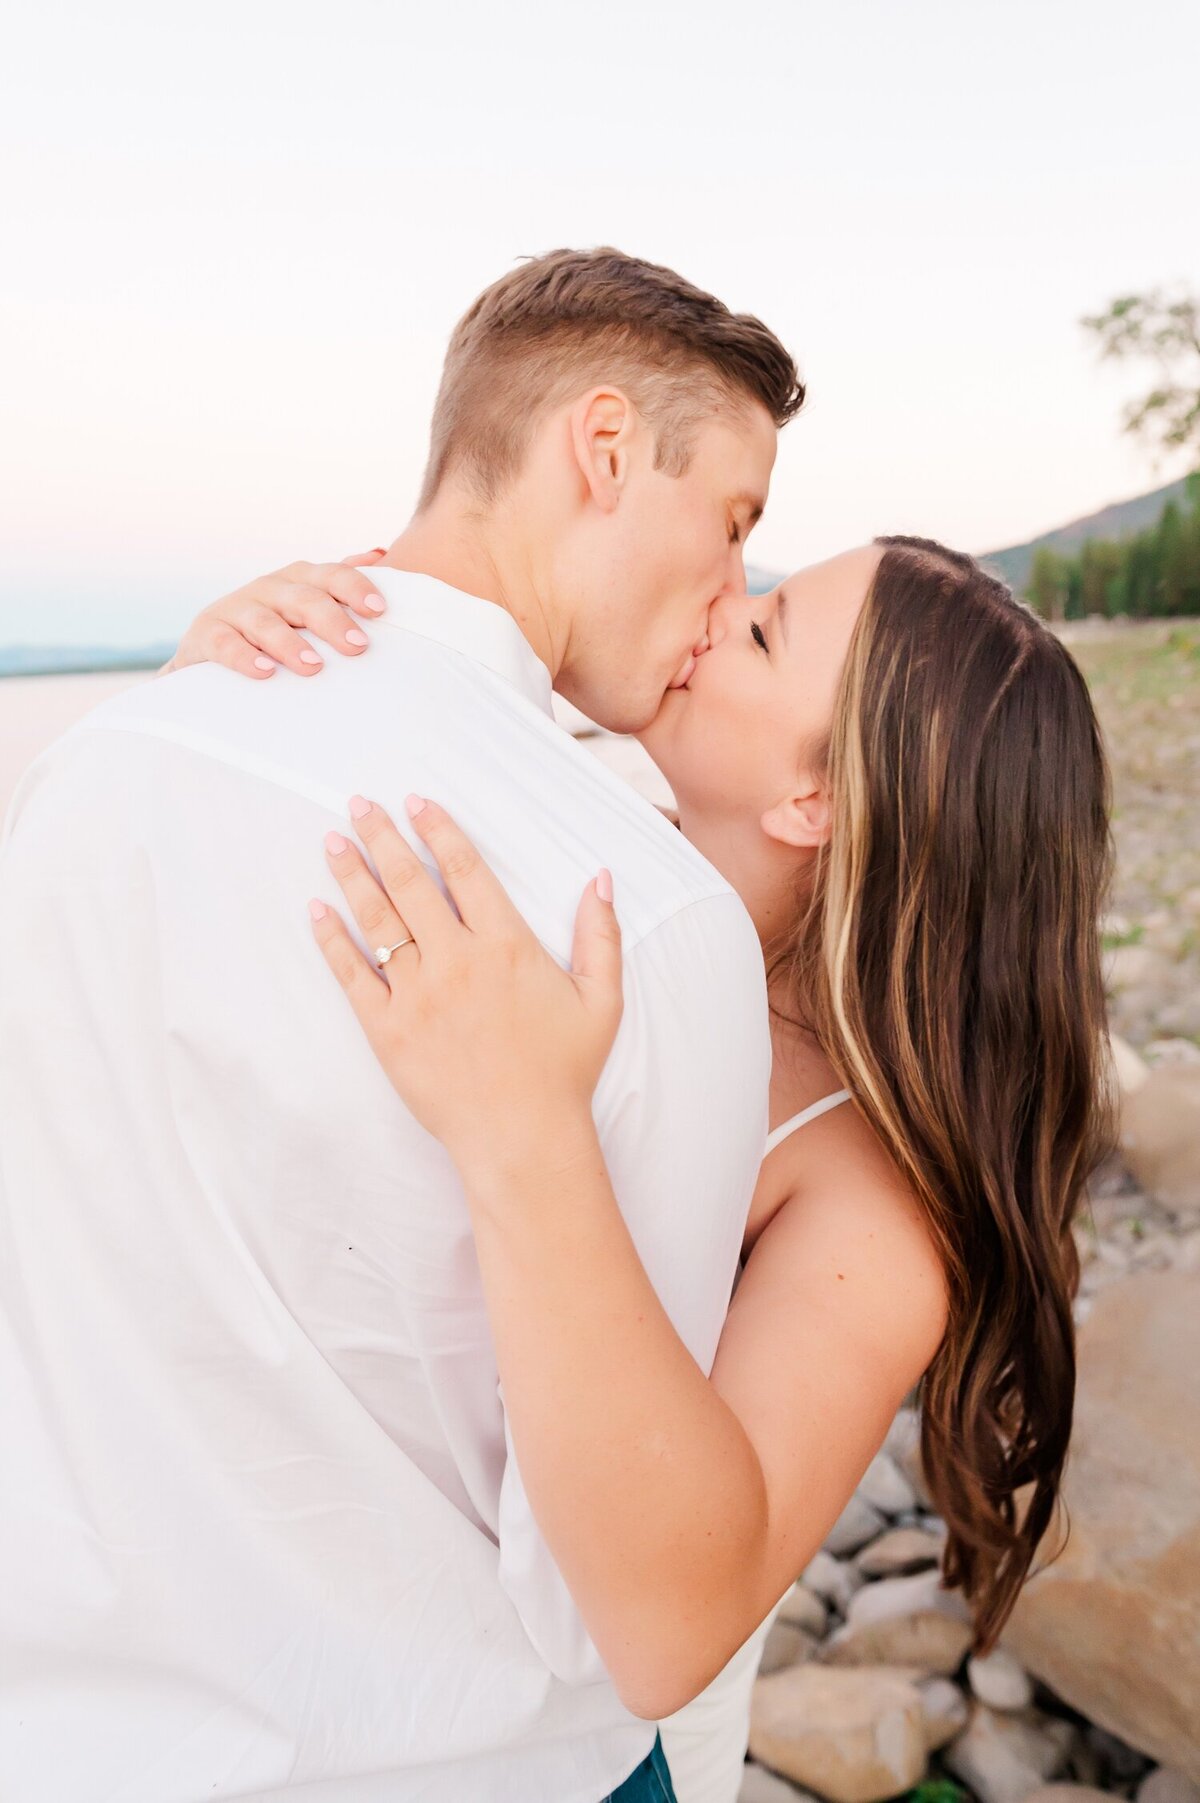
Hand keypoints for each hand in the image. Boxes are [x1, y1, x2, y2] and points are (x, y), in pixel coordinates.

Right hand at [162, 551, 388, 679]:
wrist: (212, 650)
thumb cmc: (276, 628)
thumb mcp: (306, 605)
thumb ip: (340, 584)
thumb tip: (380, 554)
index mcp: (300, 579)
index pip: (332, 576)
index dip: (355, 589)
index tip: (379, 610)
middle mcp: (269, 588)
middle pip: (304, 599)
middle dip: (332, 620)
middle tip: (357, 645)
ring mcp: (236, 608)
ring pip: (266, 623)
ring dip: (290, 644)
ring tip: (313, 665)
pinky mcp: (208, 632)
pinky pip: (225, 643)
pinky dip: (244, 657)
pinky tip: (265, 671)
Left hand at [308, 796, 622, 1178]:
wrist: (521, 1136)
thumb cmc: (564, 1070)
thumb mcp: (601, 999)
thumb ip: (601, 935)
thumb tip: (599, 879)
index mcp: (506, 945)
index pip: (465, 870)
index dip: (439, 830)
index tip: (418, 802)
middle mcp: (457, 961)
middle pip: (411, 883)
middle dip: (383, 837)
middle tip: (360, 803)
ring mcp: (417, 995)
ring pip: (378, 920)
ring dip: (352, 875)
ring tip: (333, 840)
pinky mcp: (388, 1030)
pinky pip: (352, 976)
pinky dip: (332, 940)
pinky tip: (317, 910)